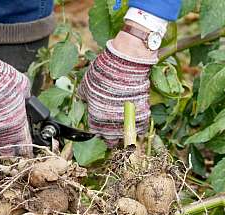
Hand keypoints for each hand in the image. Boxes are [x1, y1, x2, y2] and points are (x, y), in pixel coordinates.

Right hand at [0, 46, 31, 156]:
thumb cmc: (4, 80)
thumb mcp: (22, 86)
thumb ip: (25, 94)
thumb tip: (26, 94)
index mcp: (19, 127)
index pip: (25, 148)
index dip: (25, 153)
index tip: (25, 156)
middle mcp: (5, 135)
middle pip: (8, 156)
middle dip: (9, 159)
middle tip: (8, 161)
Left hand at [78, 28, 157, 144]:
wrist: (126, 65)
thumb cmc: (104, 73)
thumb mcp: (87, 83)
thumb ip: (84, 95)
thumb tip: (83, 99)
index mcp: (96, 117)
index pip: (95, 132)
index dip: (98, 130)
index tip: (100, 127)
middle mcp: (111, 124)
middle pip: (110, 139)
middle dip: (110, 137)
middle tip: (112, 132)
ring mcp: (127, 121)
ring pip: (125, 137)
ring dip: (124, 135)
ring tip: (124, 131)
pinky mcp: (141, 116)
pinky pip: (139, 129)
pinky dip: (138, 129)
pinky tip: (136, 126)